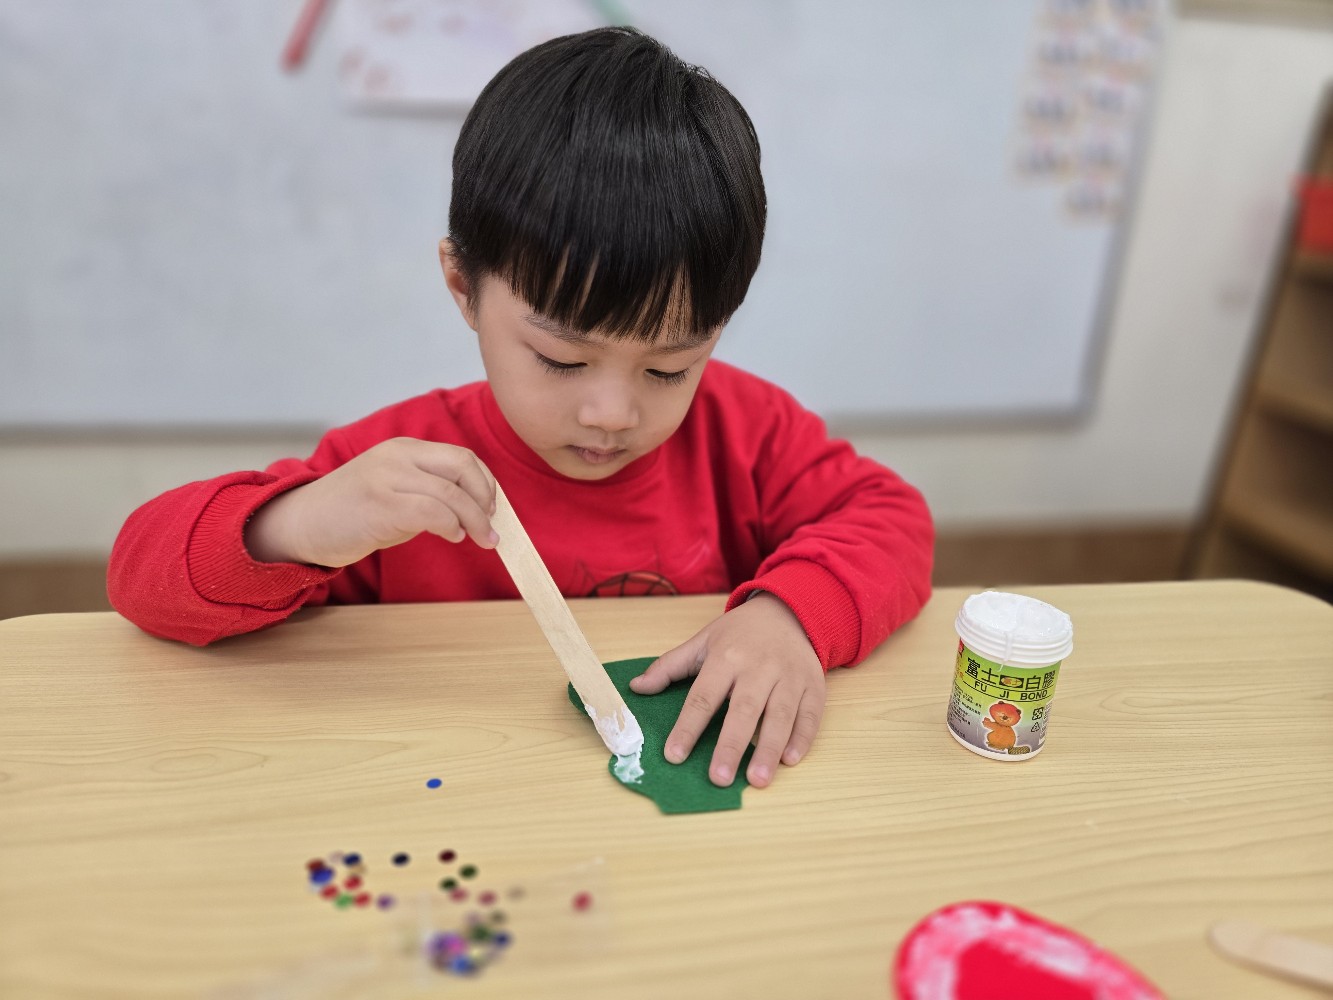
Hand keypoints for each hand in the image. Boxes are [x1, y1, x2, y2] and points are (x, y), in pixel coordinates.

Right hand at [244, 437, 497, 566]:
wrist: (300, 524)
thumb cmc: (351, 514)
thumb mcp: (394, 490)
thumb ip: (429, 491)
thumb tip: (474, 510)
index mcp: (404, 448)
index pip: (461, 456)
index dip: (485, 483)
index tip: (492, 509)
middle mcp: (397, 456)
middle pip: (462, 467)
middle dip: (486, 499)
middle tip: (491, 527)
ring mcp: (387, 478)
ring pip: (450, 492)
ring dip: (474, 520)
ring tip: (481, 540)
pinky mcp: (379, 505)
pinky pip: (430, 511)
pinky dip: (450, 525)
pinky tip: (453, 537)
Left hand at [629, 593, 825, 787]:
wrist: (788, 611)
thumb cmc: (740, 634)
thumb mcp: (703, 641)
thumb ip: (670, 666)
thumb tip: (637, 687)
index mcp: (726, 657)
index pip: (703, 696)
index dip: (688, 727)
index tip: (674, 756)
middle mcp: (759, 666)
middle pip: (743, 709)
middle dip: (731, 745)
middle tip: (719, 779)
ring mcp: (790, 676)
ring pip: (780, 715)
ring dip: (768, 749)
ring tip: (757, 780)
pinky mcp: (814, 685)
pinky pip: (810, 714)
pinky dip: (802, 738)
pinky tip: (789, 761)